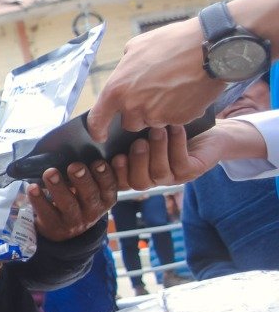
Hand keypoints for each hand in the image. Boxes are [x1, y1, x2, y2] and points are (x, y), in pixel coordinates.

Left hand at [30, 161, 117, 241]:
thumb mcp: (91, 188)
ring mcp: (74, 221)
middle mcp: (92, 211)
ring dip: (58, 187)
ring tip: (50, 172)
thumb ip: (92, 172)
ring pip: (68, 204)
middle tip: (75, 166)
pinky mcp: (54, 226)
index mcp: (104, 199)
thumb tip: (88, 147)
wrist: (63, 228)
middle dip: (82, 180)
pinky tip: (32, 187)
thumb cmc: (79, 198)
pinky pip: (46, 212)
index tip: (99, 162)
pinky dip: (38, 199)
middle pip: (89, 195)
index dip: (106, 175)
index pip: (109, 187)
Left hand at [89, 17, 223, 133]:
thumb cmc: (172, 43)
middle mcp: (134, 107)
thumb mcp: (136, 47)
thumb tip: (123, 75)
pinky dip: (177, 111)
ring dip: (157, 112)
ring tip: (170, 89)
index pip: (97, 120)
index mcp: (117, 90)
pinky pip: (173, 120)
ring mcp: (158, 116)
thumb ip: (124, 68)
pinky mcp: (179, 119)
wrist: (210, 49)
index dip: (96, 130)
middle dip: (136, 113)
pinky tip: (184, 92)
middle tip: (150, 94)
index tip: (100, 135)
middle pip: (129, 123)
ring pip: (152, 122)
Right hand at [108, 122, 264, 190]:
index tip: (113, 156)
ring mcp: (173, 178)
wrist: (208, 134)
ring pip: (159, 174)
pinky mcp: (192, 172)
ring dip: (157, 152)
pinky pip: (181, 163)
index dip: (114, 174)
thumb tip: (102, 128)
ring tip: (157, 130)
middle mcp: (153, 179)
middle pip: (137, 183)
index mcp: (137, 172)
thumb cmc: (170, 129)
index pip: (120, 181)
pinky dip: (176, 145)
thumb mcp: (144, 131)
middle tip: (138, 142)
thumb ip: (126, 136)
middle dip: (136, 163)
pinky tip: (175, 128)